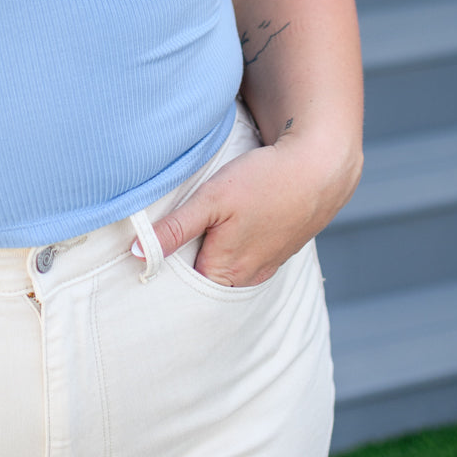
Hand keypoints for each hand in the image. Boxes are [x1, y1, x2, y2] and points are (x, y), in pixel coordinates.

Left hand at [147, 134, 359, 287]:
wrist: (319, 168)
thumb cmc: (263, 181)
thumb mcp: (211, 200)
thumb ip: (174, 228)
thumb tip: (137, 252)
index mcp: (225, 273)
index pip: (181, 287)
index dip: (162, 272)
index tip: (143, 258)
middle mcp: (246, 278)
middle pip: (203, 281)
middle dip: (183, 267)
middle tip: (162, 243)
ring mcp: (265, 265)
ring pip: (225, 269)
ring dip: (208, 255)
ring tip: (193, 234)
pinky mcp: (277, 250)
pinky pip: (245, 258)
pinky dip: (231, 248)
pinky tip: (228, 228)